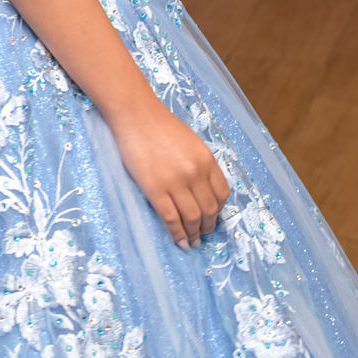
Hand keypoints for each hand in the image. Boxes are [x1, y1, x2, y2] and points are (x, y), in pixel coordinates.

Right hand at [110, 101, 229, 249]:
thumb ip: (199, 165)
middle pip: (209, 210)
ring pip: (192, 218)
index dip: (219, 210)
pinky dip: (177, 234)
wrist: (135, 116)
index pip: (222, 194)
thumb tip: (201, 191)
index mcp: (207, 160)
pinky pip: (171, 219)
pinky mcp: (155, 190)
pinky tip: (179, 242)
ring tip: (191, 242)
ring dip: (194, 234)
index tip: (212, 217)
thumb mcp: (191, 143)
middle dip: (208, 226)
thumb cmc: (160, 126)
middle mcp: (195, 173)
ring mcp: (176, 182)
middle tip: (202, 234)